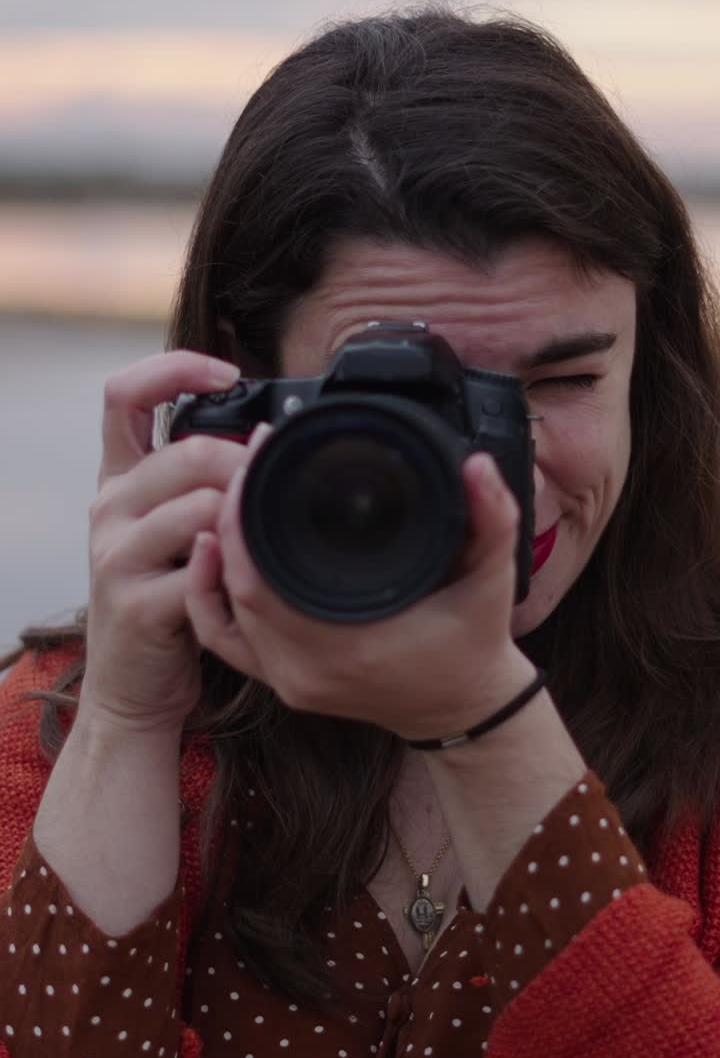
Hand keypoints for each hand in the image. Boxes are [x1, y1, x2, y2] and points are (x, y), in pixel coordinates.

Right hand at [80, 350, 246, 733]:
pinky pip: (203, 569)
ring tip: (264, 536)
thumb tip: (264, 434)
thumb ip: (199, 481)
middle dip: (246, 463)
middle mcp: (108, 508)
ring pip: (200, 506)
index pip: (123, 394)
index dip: (175, 369)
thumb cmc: (170, 598)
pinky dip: (235, 570)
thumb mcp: (173, 530)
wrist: (132, 687)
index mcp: (118, 480)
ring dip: (247, 518)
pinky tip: (245, 578)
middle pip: (187, 451)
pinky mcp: (137, 603)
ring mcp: (116, 555)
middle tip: (276, 485)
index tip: (227, 373)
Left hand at [185, 446, 523, 741]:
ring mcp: (290, 680)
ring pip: (226, 610)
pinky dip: (211, 598)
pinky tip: (209, 555)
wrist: (464, 706)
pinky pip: (227, 640)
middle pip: (235, 587)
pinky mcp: (285, 682)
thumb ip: (494, 519)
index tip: (256, 461)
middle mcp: (308, 669)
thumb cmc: (474, 643)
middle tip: (246, 461)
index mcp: (349, 645)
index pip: (260, 577)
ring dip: (221, 551)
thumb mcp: (494, 579)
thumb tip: (477, 466)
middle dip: (231, 518)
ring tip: (233, 493)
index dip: (243, 516)